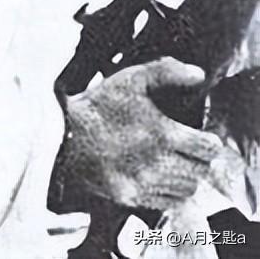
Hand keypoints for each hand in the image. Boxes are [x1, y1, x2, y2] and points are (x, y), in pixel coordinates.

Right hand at [65, 57, 222, 210]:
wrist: (64, 133)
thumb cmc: (98, 105)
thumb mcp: (131, 78)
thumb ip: (167, 71)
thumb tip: (197, 74)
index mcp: (163, 134)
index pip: (208, 148)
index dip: (209, 141)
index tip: (202, 137)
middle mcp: (157, 164)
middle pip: (200, 172)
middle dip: (199, 160)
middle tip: (189, 150)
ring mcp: (143, 184)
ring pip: (185, 190)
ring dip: (185, 176)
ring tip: (174, 163)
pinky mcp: (130, 197)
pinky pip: (165, 203)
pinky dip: (168, 192)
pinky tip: (158, 176)